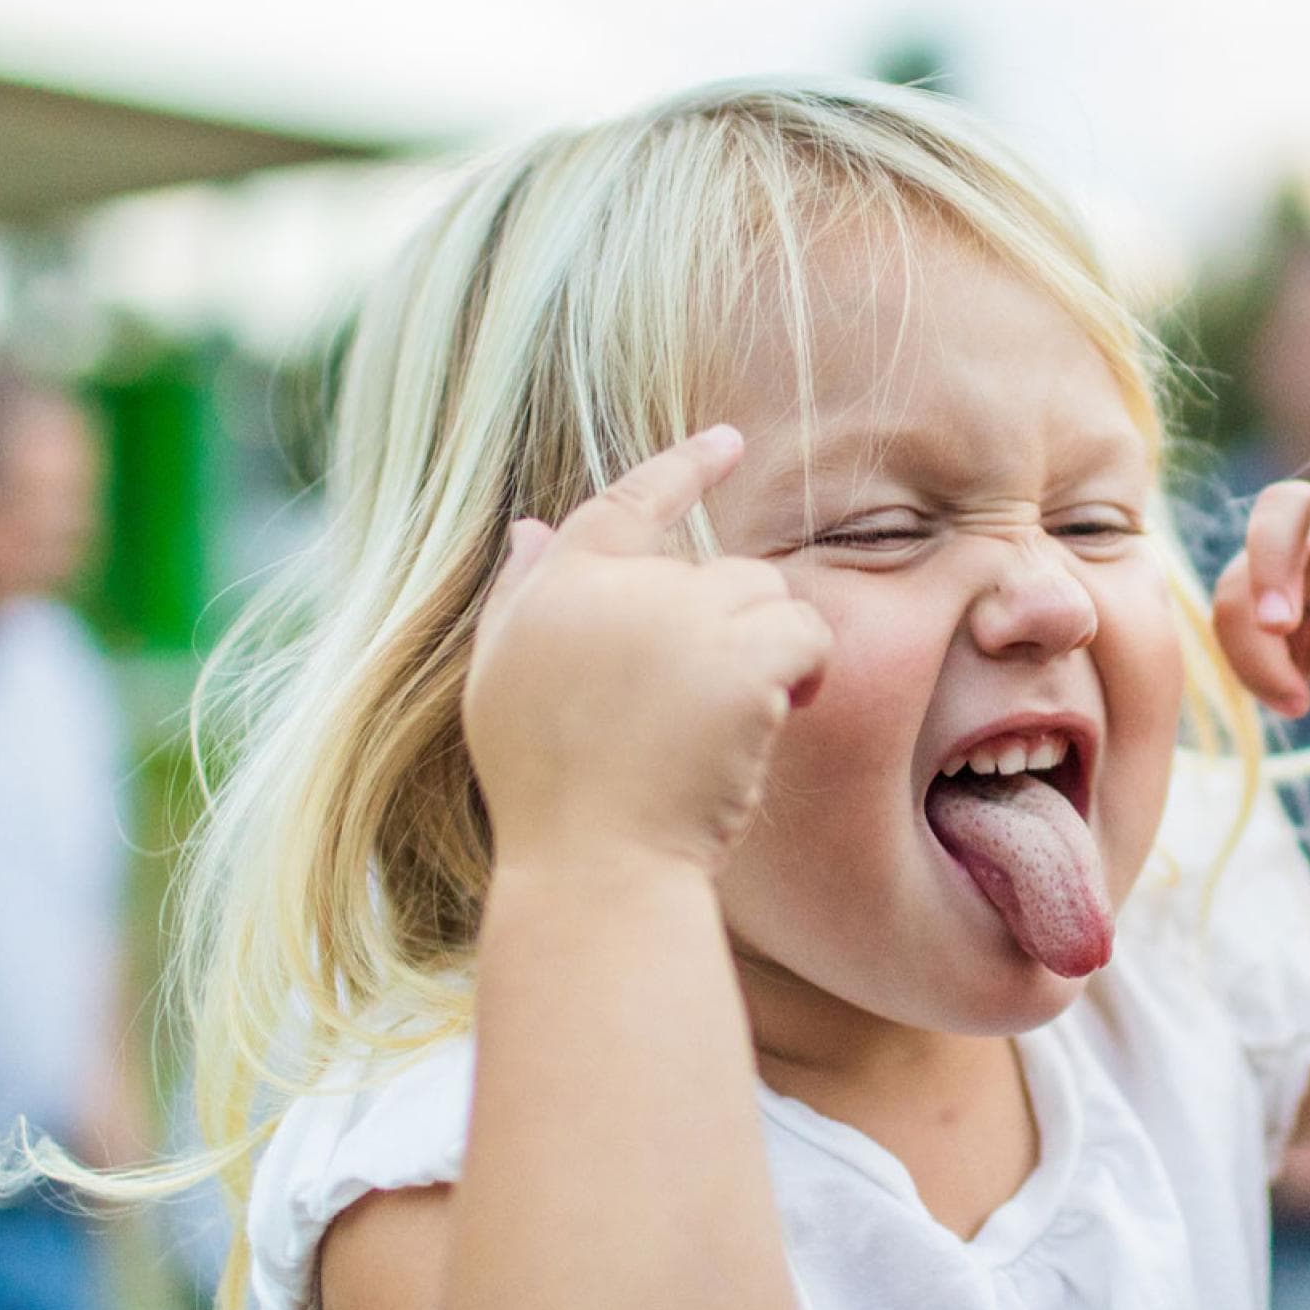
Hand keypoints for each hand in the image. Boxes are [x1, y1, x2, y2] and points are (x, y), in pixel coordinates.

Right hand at [462, 426, 833, 875]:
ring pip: (767, 594)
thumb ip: (520, 598)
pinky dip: (805, 672)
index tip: (725, 441)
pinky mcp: (737, 657)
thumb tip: (530, 528)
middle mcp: (617, 587)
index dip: (681, 469)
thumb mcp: (504, 686)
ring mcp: (678, 617)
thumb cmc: (550, 796)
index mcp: (555, 589)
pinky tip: (782, 716)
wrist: (595, 868)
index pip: (624, 503)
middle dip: (732, 631)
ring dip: (769, 651)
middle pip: (717, 568)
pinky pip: (805, 633)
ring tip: (738, 721)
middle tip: (710, 709)